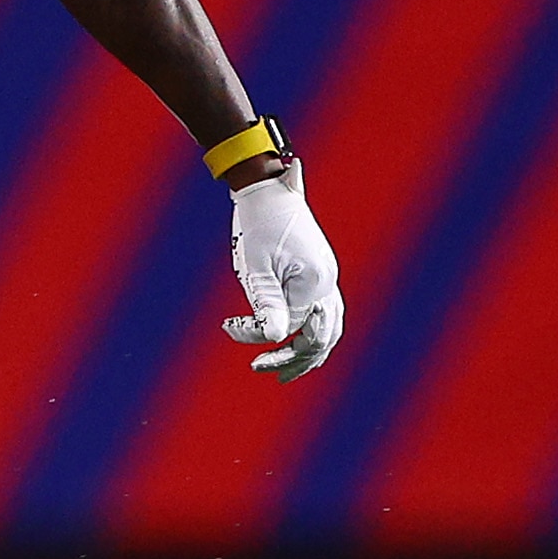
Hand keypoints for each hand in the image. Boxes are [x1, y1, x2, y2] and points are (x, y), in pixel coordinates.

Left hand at [225, 160, 342, 381]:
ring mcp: (328, 277)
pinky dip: (312, 332)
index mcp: (315, 282)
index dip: (258, 334)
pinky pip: (325, 313)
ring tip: (284, 371)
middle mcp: (328, 282)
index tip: (229, 327)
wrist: (268, 188)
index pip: (289, 326)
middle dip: (293, 359)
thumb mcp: (254, 267)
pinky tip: (293, 342)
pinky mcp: (321, 273)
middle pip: (320, 337)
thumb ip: (266, 304)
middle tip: (262, 370)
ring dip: (308, 352)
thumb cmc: (256, 224)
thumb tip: (273, 338)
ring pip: (328, 328)